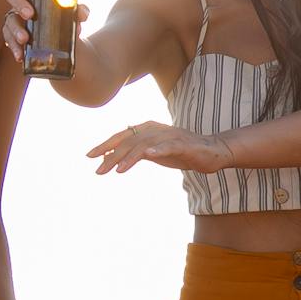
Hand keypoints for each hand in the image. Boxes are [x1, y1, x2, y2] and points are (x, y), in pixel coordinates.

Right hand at [2, 0, 88, 63]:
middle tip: (30, 14)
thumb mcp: (71, 12)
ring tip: (25, 39)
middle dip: (19, 4)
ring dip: (15, 29)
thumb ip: (78, 10)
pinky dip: (14, 48)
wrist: (63, 40)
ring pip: (9, 19)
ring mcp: (15, 18)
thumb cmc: (63, 16)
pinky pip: (8, 40)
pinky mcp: (13, 35)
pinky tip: (19, 55)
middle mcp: (21, 1)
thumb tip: (82, 14)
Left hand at [88, 120, 233, 174]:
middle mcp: (156, 129)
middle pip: (129, 141)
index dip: (105, 145)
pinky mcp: (183, 144)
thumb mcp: (153, 153)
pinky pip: (168, 146)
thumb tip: (110, 158)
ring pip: (145, 145)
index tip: (89, 156)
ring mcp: (169, 136)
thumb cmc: (180, 152)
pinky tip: (147, 155)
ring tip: (117, 170)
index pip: (121, 136)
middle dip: (112, 156)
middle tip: (99, 170)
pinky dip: (157, 150)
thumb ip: (134, 154)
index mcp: (147, 129)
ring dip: (130, 157)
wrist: (211, 151)